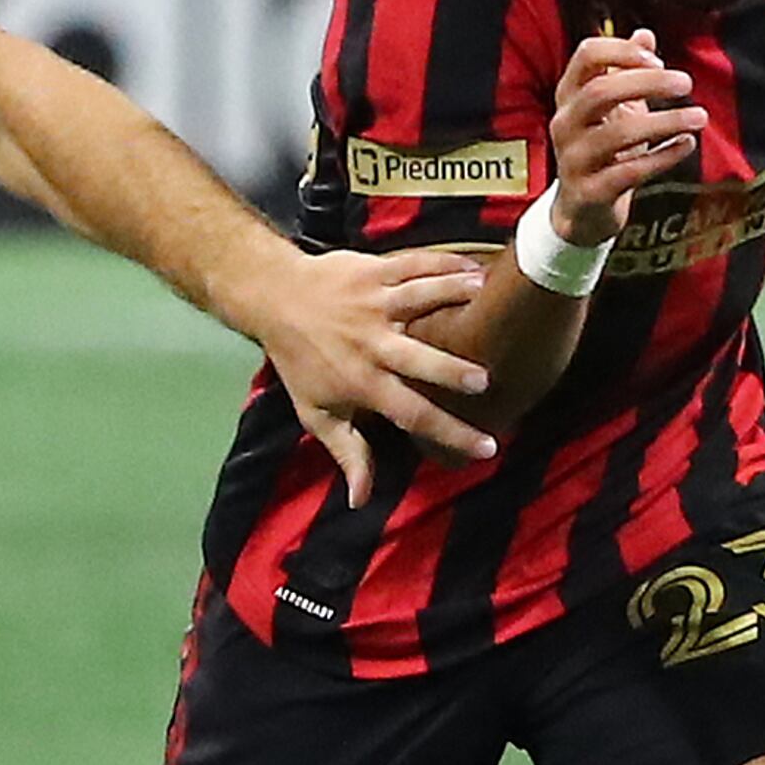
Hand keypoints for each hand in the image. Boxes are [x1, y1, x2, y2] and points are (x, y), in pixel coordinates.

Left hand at [245, 248, 498, 503]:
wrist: (275, 298)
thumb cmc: (300, 361)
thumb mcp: (318, 413)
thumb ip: (349, 454)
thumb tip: (362, 500)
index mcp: (363, 381)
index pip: (412, 413)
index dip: (450, 432)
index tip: (488, 448)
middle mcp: (372, 343)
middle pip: (420, 358)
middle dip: (453, 369)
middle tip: (487, 379)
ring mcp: (374, 303)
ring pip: (422, 298)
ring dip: (456, 299)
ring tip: (489, 300)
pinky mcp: (374, 271)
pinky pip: (415, 265)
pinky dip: (446, 264)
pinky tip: (475, 267)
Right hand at [546, 31, 704, 246]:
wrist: (582, 211)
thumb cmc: (604, 151)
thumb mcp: (614, 109)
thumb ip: (626, 72)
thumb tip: (645, 34)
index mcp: (569, 95)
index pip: (586, 55)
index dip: (623, 51)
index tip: (658, 61)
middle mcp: (566, 123)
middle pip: (601, 90)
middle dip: (648, 83)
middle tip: (686, 83)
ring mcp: (574, 159)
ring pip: (618, 133)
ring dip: (665, 121)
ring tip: (698, 116)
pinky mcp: (590, 191)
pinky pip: (630, 171)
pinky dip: (663, 156)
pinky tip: (687, 145)